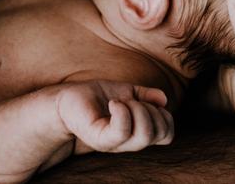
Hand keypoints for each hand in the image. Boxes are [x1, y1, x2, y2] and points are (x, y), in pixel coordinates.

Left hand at [56, 80, 173, 152]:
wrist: (67, 100)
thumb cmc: (96, 97)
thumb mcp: (127, 92)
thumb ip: (146, 96)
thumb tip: (164, 100)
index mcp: (137, 131)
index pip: (167, 134)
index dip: (166, 116)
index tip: (148, 102)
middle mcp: (128, 141)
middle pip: (158, 133)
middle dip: (151, 109)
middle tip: (131, 100)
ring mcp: (114, 142)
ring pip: (144, 134)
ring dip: (138, 109)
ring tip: (120, 101)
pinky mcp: (100, 139)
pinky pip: (121, 131)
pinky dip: (122, 112)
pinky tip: (113, 103)